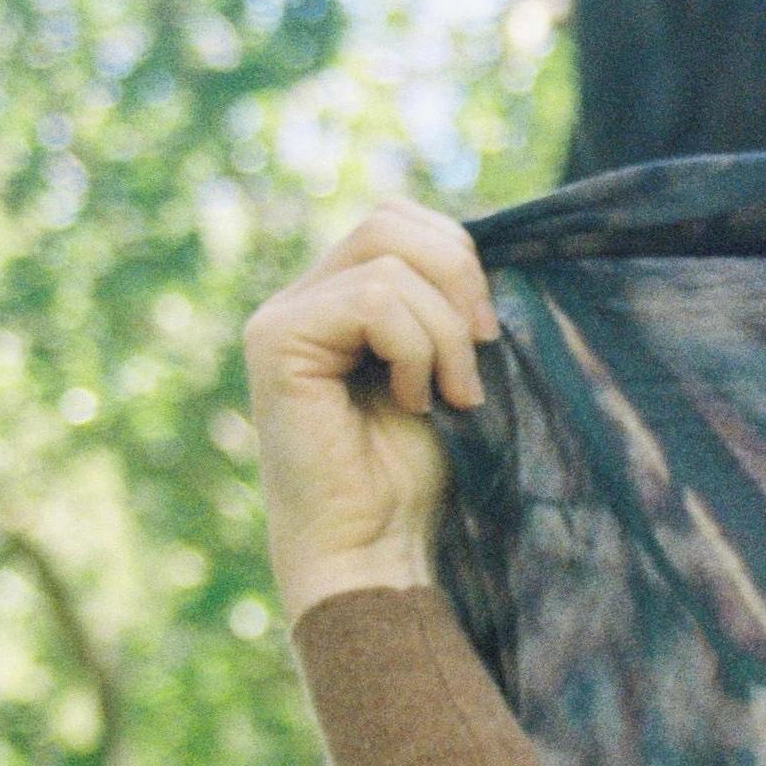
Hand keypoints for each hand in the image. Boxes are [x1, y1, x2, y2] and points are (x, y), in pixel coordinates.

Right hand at [243, 201, 494, 622]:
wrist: (375, 547)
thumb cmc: (414, 475)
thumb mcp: (448, 369)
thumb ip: (444, 304)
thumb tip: (490, 247)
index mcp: (341, 295)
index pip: (401, 218)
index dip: (459, 256)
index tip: (488, 331)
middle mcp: (303, 296)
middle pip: (391, 220)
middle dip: (458, 278)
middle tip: (480, 350)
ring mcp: (282, 315)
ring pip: (389, 262)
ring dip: (444, 333)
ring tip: (448, 395)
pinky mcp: (275, 340)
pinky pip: (373, 301)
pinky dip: (415, 350)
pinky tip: (410, 402)